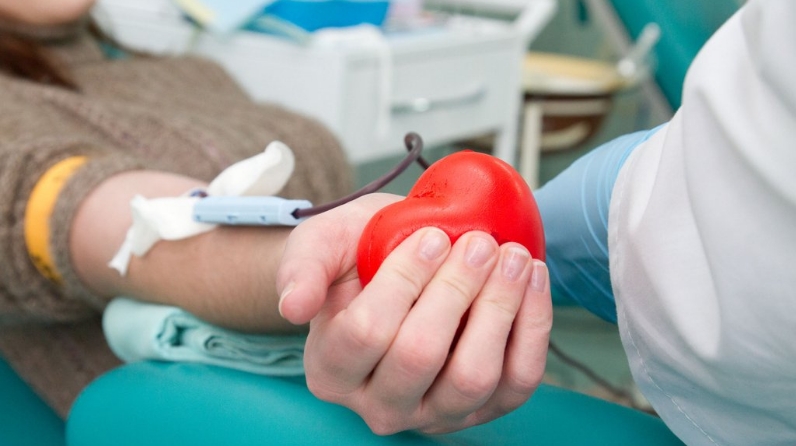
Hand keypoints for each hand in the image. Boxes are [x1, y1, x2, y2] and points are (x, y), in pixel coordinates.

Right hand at [277, 193, 551, 434]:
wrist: (394, 268)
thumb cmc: (356, 257)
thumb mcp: (320, 247)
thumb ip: (301, 269)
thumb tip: (294, 306)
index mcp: (331, 368)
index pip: (366, 333)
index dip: (404, 281)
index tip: (431, 237)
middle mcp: (378, 404)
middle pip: (420, 357)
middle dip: (457, 291)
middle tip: (479, 243)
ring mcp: (434, 413)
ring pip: (472, 377)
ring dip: (500, 310)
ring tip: (511, 257)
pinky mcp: (482, 408)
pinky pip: (517, 381)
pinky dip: (532, 329)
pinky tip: (531, 279)